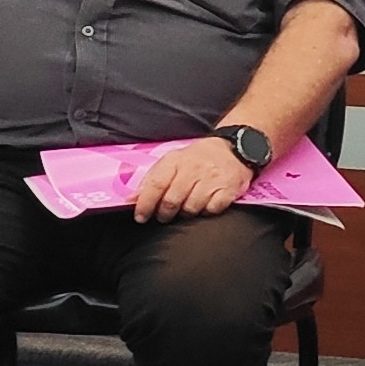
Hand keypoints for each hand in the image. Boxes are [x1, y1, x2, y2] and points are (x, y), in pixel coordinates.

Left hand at [132, 135, 259, 220]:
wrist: (234, 148)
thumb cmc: (198, 158)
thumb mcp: (173, 162)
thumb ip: (151, 180)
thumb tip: (131, 200)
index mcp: (176, 161)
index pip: (156, 184)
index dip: (145, 204)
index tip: (141, 217)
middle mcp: (193, 169)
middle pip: (172, 201)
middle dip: (165, 214)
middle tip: (164, 216)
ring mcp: (212, 179)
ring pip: (191, 209)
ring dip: (186, 213)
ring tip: (187, 207)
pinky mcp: (228, 189)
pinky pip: (211, 210)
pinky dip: (206, 212)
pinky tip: (205, 204)